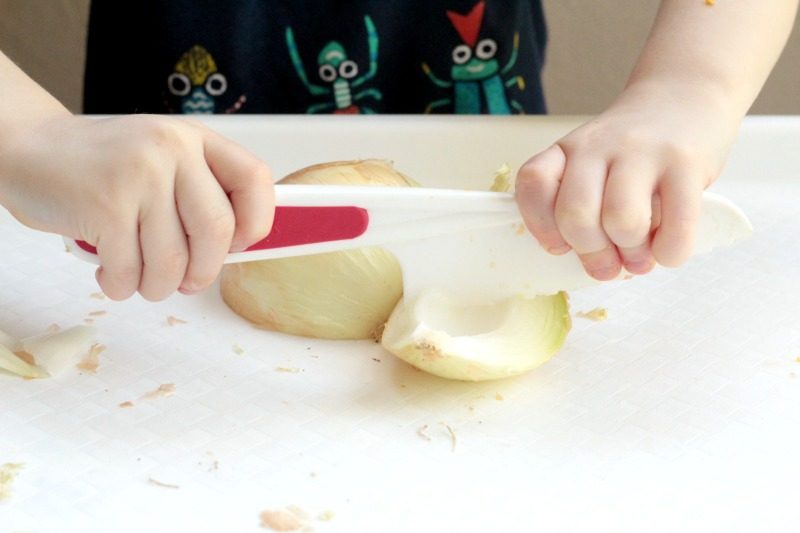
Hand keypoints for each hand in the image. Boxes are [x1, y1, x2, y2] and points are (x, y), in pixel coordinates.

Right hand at [0, 114, 273, 300]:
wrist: (28, 148)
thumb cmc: (102, 165)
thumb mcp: (161, 158)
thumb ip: (198, 191)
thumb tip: (236, 249)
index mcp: (194, 139)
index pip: (255, 179)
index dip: (257, 222)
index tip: (239, 245)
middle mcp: (171, 150)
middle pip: (217, 231)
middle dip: (205, 271)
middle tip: (187, 283)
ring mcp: (138, 176)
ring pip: (172, 261)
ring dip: (158, 287)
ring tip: (140, 279)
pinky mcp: (105, 206)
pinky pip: (130, 271)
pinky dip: (121, 286)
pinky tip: (111, 275)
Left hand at [515, 83, 737, 279]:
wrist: (684, 97)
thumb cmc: (632, 150)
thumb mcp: (591, 163)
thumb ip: (580, 206)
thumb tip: (598, 265)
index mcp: (567, 150)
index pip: (534, 183)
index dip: (541, 225)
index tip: (560, 246)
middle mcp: (599, 146)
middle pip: (575, 214)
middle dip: (591, 253)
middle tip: (609, 263)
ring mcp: (644, 152)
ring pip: (621, 221)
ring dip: (631, 253)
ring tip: (640, 254)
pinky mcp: (687, 163)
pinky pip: (675, 227)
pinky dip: (669, 253)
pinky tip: (667, 248)